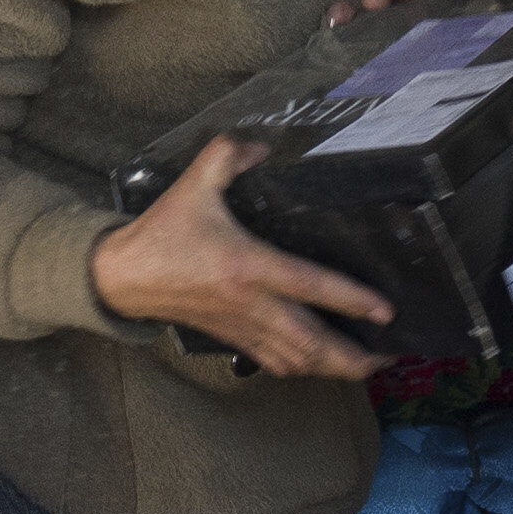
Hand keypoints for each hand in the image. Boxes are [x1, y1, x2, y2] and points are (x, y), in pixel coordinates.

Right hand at [92, 137, 390, 380]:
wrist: (123, 276)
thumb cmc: (163, 231)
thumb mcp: (194, 182)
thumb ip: (228, 155)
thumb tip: (263, 144)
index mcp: (247, 265)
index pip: (310, 286)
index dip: (351, 300)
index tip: (386, 311)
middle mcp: (251, 304)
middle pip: (311, 344)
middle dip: (352, 358)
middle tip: (389, 358)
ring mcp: (242, 327)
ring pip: (296, 361)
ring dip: (333, 369)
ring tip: (366, 365)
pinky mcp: (232, 339)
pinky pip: (275, 362)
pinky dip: (303, 367)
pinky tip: (321, 363)